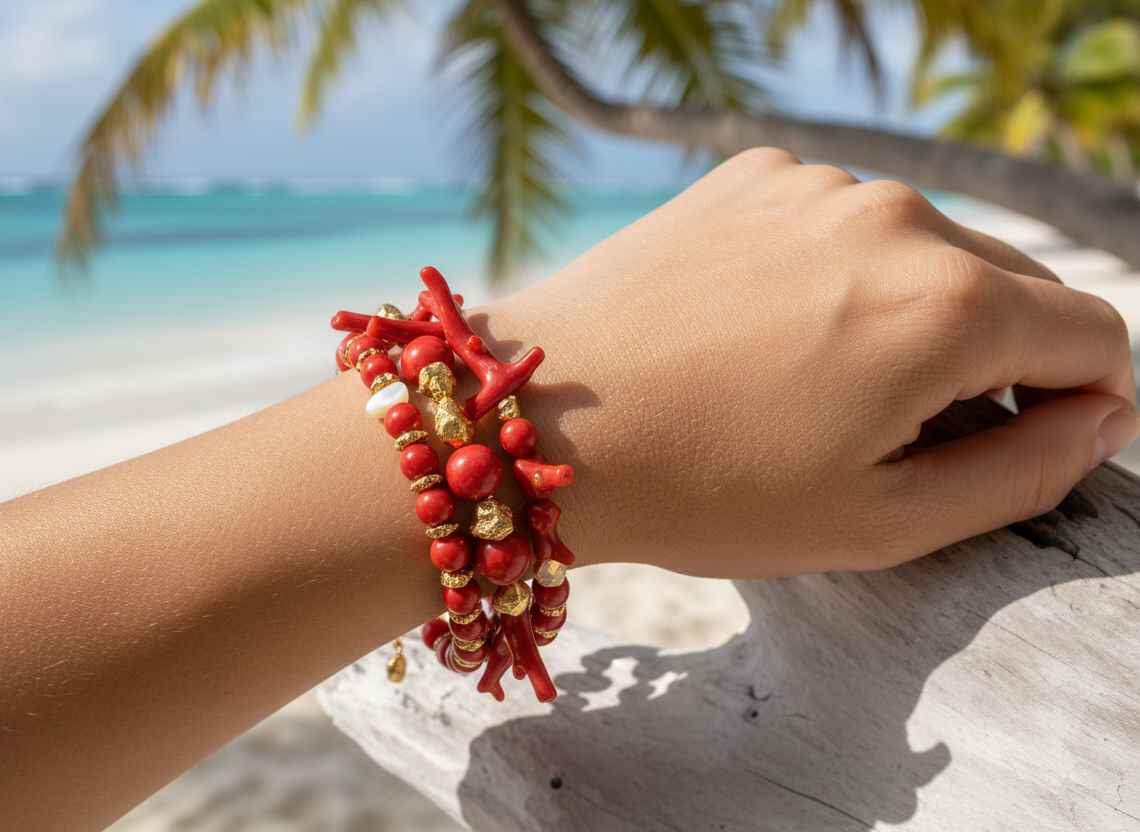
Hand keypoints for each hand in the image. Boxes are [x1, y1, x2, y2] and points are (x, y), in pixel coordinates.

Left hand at [482, 148, 1138, 577]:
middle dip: (1002, 362)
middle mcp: (897, 216)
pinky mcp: (753, 177)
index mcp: (947, 304)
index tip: (1038, 442)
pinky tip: (768, 334)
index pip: (1094, 336)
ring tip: (823, 390)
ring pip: (926, 250)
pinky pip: (841, 224)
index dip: (1088, 402)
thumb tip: (1099, 418)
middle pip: (1016, 286)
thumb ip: (1024, 471)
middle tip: (920, 437)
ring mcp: (818, 184)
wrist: (536, 421)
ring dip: (912, 315)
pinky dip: (838, 275)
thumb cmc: (703, 488)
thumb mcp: (882, 520)